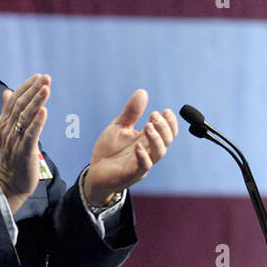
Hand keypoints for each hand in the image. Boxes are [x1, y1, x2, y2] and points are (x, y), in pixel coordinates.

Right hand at [0, 73, 49, 214]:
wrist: (6, 184)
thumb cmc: (10, 157)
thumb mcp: (7, 131)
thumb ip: (8, 111)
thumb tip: (8, 92)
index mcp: (4, 123)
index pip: (15, 100)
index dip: (27, 87)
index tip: (39, 76)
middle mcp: (8, 129)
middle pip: (20, 105)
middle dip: (33, 90)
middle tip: (46, 78)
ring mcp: (14, 140)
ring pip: (25, 117)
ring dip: (36, 102)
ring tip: (46, 88)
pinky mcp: (23, 152)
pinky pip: (30, 135)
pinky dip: (37, 123)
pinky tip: (44, 111)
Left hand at [83, 90, 177, 205]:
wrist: (95, 172)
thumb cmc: (109, 150)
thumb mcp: (119, 126)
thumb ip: (132, 112)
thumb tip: (143, 92)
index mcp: (147, 140)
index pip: (168, 131)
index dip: (170, 122)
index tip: (165, 111)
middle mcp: (148, 151)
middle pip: (167, 140)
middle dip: (164, 127)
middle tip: (154, 116)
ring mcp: (142, 163)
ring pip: (159, 153)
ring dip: (156, 139)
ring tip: (148, 126)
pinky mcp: (132, 174)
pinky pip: (144, 166)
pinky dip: (143, 156)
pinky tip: (137, 145)